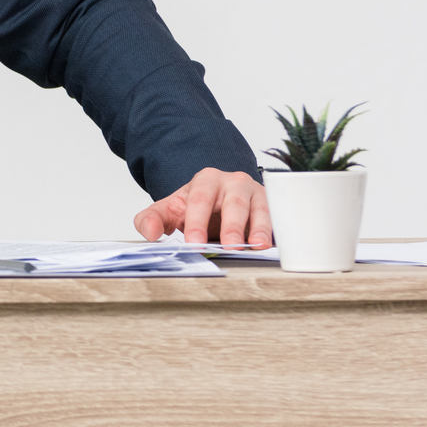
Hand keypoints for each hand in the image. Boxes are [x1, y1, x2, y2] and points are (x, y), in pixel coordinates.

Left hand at [133, 168, 272, 247]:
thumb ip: (152, 219)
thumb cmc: (195, 207)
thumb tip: (150, 234)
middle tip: (230, 246)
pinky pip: (277, 218)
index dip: (196, 223)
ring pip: (260, 208)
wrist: (218, 202)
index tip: (194, 244)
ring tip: (258, 245)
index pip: (199, 200)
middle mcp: (234, 183)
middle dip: (232, 225)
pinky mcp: (273, 208)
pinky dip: (276, 231)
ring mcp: (256, 194)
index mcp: (206, 180)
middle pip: (234, 203)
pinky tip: (274, 245)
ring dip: (260, 228)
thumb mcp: (169, 210)